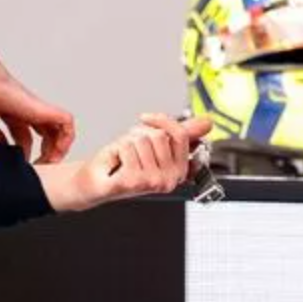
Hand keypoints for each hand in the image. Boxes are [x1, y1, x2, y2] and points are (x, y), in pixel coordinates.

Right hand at [0, 55, 74, 162]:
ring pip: (58, 128)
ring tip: (49, 165)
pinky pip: (66, 122)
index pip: (23, 134)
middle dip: (43, 153)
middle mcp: (24, 110)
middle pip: (43, 132)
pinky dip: (66, 137)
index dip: (23, 152)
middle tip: (37, 168)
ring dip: (56, 148)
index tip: (19, 165)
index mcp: (10, 112)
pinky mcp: (42, 108)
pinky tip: (57, 152)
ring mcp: (34, 108)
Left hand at [35, 114, 212, 211]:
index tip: (147, 118)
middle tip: (130, 150)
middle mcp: (169, 179)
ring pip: (142, 140)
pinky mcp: (135, 183)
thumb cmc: (121, 164)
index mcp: (179, 169)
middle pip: (158, 136)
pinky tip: (116, 163)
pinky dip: (116, 149)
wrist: (96, 181)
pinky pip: (127, 148)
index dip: (162, 120)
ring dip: (126, 143)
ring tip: (123, 158)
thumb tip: (206, 122)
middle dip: (138, 135)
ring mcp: (153, 182)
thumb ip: (179, 132)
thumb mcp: (153, 143)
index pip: (180, 134)